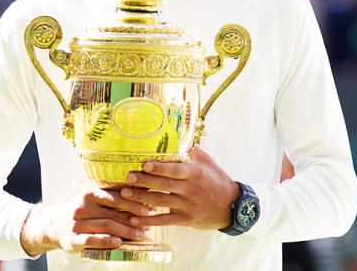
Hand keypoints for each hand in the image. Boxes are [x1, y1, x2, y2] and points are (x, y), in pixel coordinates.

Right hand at [20, 188, 150, 255]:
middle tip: (149, 223)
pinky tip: (119, 242)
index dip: (135, 202)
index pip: (117, 196)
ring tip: (141, 234)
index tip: (150, 207)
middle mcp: (82, 206)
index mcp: (90, 193)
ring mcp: (76, 223)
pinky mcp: (72, 238)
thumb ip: (113, 196)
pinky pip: (91, 239)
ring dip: (126, 231)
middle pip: (114, 212)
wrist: (53, 226)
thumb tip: (144, 194)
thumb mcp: (94, 199)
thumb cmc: (83, 211)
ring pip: (106, 225)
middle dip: (134, 218)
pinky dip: (106, 241)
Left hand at [119, 146, 239, 229]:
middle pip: (163, 185)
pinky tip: (135, 219)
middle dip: (144, 181)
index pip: (175, 169)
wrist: (231, 207)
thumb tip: (181, 136)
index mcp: (195, 173)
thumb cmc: (218, 182)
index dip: (159, 168)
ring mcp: (188, 205)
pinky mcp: (186, 219)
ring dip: (141, 198)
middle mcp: (191, 189)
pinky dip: (149, 220)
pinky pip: (164, 220)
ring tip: (125, 194)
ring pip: (160, 202)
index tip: (143, 164)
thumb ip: (194, 151)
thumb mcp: (209, 164)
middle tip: (128, 177)